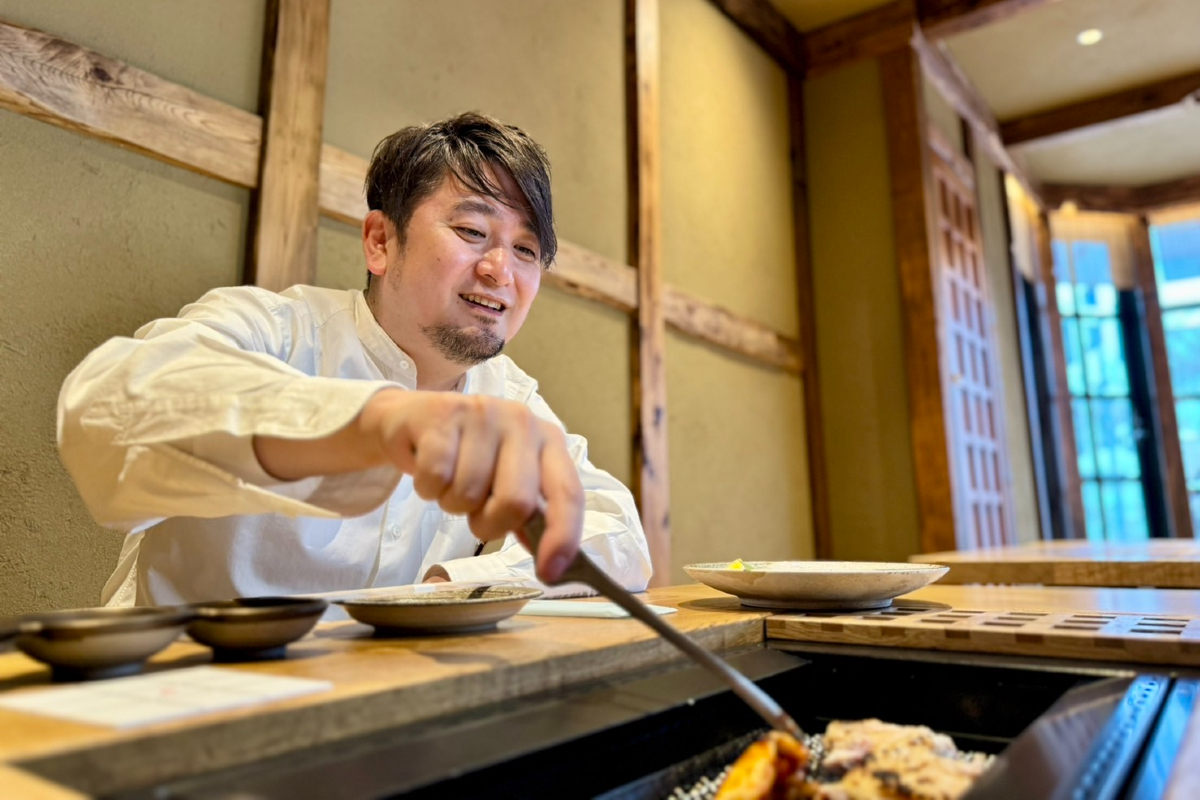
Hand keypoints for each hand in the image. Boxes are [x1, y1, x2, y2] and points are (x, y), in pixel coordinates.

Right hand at [254, 389, 582, 582]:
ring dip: (449, 501)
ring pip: (470, 494)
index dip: (563, 536)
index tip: (554, 573)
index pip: (566, 492)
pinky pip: (434, 476)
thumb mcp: (492, 486)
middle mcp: (518, 417)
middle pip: (514, 501)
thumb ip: (526, 516)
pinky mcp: (433, 412)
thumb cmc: (449, 459)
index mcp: (542, 437)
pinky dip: (423, 485)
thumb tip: (560, 560)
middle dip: (485, 523)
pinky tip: (419, 466)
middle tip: (466, 510)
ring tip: (441, 480)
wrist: (391, 422)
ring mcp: (476, 410)